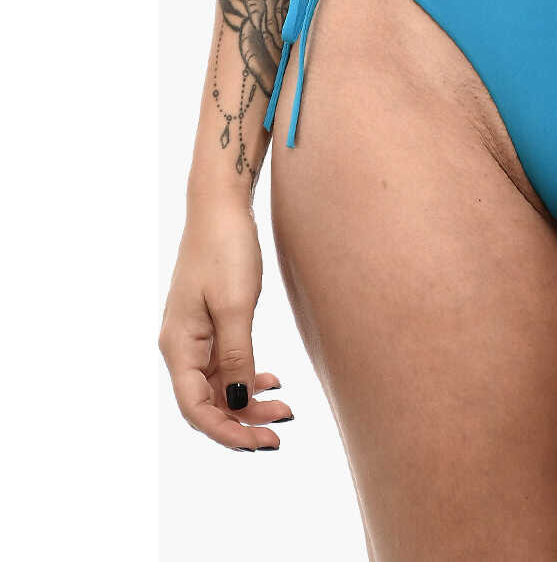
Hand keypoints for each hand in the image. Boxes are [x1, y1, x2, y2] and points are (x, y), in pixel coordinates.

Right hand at [158, 194, 292, 450]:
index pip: (196, 408)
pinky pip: (227, 363)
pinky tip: (273, 381)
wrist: (221, 205)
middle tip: (281, 434)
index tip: (261, 443)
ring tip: (285, 410)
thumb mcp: (236, 306)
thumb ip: (238, 356)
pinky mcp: (211, 322)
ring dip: (250, 402)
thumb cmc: (225, 249)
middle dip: (243, 422)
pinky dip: (249, 376)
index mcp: (179, 346)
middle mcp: (182, 346)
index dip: (227, 432)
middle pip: (208, 402)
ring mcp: (196, 335)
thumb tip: (240, 402)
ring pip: (221, 384)